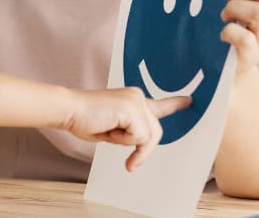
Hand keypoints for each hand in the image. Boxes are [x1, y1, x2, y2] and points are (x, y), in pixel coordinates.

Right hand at [65, 88, 189, 171]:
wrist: (69, 110)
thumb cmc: (84, 119)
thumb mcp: (114, 129)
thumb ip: (130, 131)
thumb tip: (143, 142)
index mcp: (132, 99)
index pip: (159, 104)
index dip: (175, 104)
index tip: (190, 101)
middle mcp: (138, 96)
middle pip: (155, 132)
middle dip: (142, 149)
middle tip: (130, 162)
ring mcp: (136, 101)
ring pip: (148, 136)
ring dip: (126, 143)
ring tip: (108, 133)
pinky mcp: (132, 109)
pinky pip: (139, 137)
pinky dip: (123, 140)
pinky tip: (108, 129)